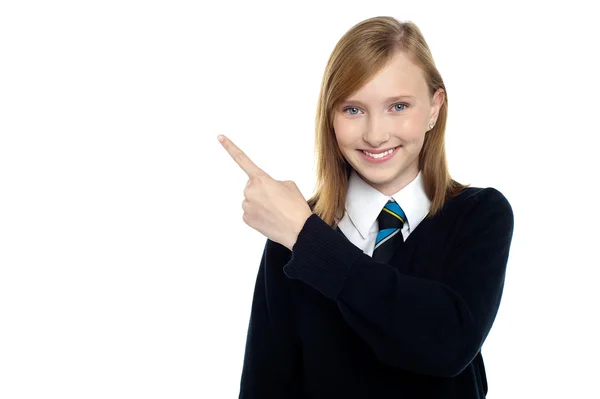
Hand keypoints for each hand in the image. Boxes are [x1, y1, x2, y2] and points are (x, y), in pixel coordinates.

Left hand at [217, 134, 312, 250]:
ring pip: (251, 200)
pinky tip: (270, 218)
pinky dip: (259, 214)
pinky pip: (250, 212)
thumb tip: (264, 191)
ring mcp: (246, 205)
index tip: (219, 137)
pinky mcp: (246, 218)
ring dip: (261, 203)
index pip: (242, 159)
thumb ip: (273, 182)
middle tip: (277, 200)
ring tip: (276, 211)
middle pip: (252, 186)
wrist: (298, 230)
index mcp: (261, 179)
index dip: (230, 147)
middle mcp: (249, 190)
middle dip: (262, 190)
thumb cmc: (296, 206)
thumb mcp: (289, 185)